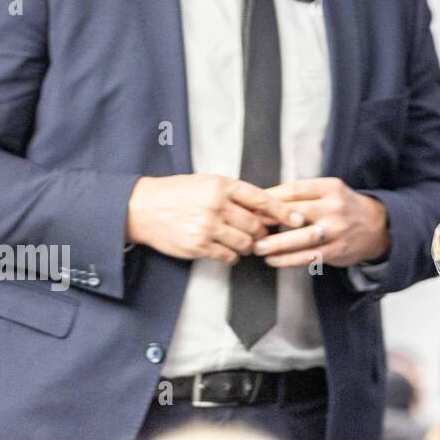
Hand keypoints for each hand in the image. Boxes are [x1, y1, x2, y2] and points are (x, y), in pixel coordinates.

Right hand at [126, 174, 283, 263]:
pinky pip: (228, 256)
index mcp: (222, 185)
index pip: (262, 199)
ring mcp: (207, 227)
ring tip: (245, 243)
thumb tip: (265, 208)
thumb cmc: (178, 193)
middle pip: (256, 225)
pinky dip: (233, 256)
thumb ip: (235, 194)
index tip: (298, 219)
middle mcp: (216, 205)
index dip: (283, 211)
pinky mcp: (198, 246)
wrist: (141, 208)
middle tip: (262, 234)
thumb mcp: (208, 182)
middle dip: (263, 232)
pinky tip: (229, 251)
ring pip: (245, 243)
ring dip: (250, 246)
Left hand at [255, 177, 390, 267]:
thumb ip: (302, 196)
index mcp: (330, 187)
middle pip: (296, 212)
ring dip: (277, 243)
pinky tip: (273, 260)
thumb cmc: (344, 207)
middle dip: (269, 220)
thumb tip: (264, 202)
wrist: (377, 226)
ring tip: (257, 248)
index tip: (250, 205)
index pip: (294, 190)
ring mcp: (337, 230)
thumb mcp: (329, 192)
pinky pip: (309, 256)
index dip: (269, 198)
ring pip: (302, 237)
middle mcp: (334, 207)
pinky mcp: (337, 250)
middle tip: (248, 226)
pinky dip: (288, 260)